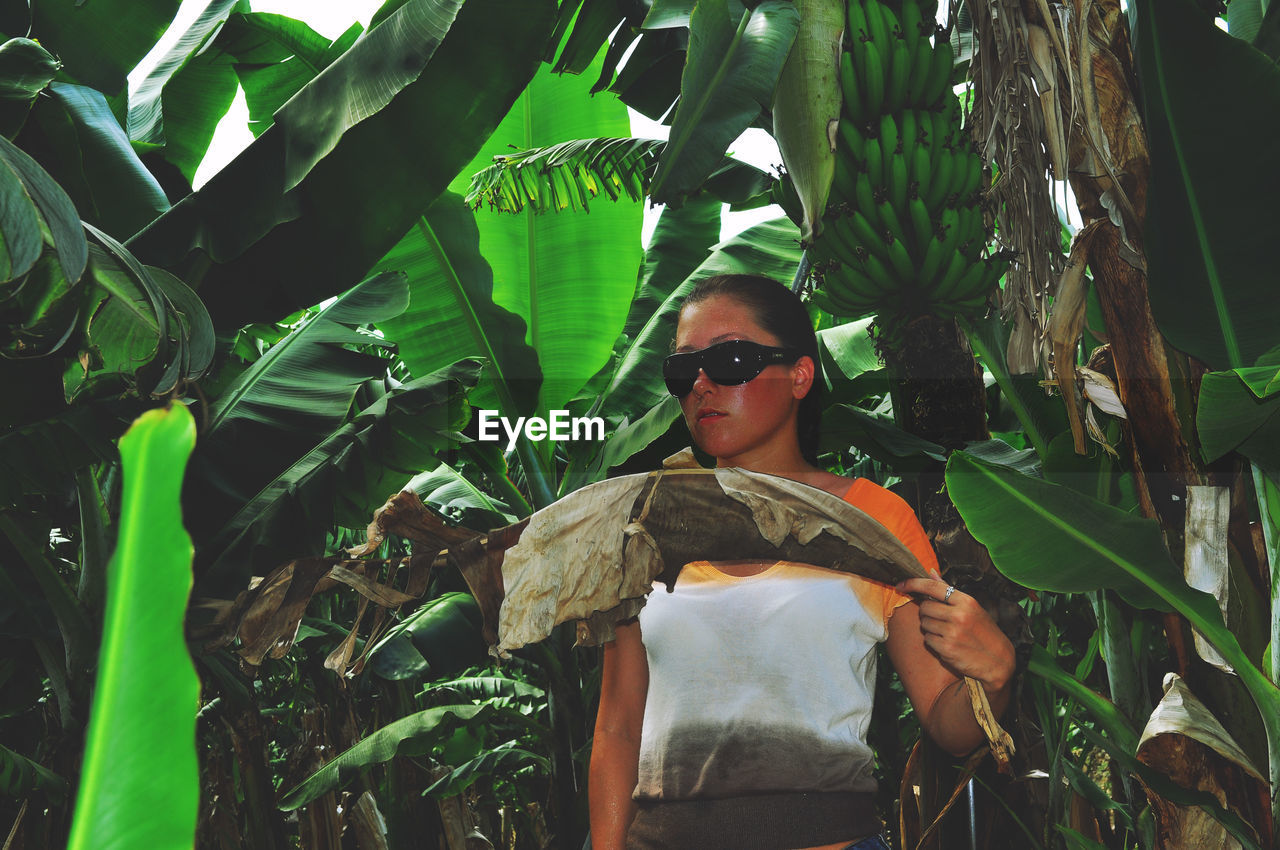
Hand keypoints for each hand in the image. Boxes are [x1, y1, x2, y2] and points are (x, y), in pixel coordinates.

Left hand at [895, 578, 1015, 693]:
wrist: (998, 660)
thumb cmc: (984, 632)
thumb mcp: (972, 608)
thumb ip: (949, 591)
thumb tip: (931, 572)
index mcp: (966, 601)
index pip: (932, 586)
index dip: (913, 583)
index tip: (901, 584)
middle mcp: (959, 615)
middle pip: (924, 607)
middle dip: (927, 613)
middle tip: (940, 619)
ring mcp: (952, 632)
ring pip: (924, 624)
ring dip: (930, 628)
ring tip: (947, 632)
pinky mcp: (947, 649)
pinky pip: (927, 640)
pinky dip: (933, 642)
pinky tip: (947, 644)